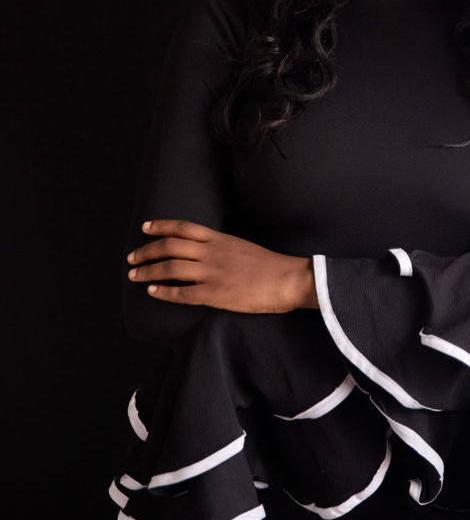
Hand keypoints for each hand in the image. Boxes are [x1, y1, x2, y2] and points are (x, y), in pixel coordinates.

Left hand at [127, 219, 318, 312]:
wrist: (287, 279)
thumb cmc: (268, 265)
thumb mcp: (241, 247)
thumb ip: (220, 248)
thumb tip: (202, 253)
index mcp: (219, 238)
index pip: (183, 227)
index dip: (161, 226)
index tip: (145, 228)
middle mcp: (211, 252)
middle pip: (170, 246)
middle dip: (146, 251)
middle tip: (132, 258)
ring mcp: (212, 272)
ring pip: (170, 268)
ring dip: (148, 271)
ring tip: (134, 275)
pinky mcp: (215, 293)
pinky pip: (182, 293)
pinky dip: (164, 292)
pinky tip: (153, 291)